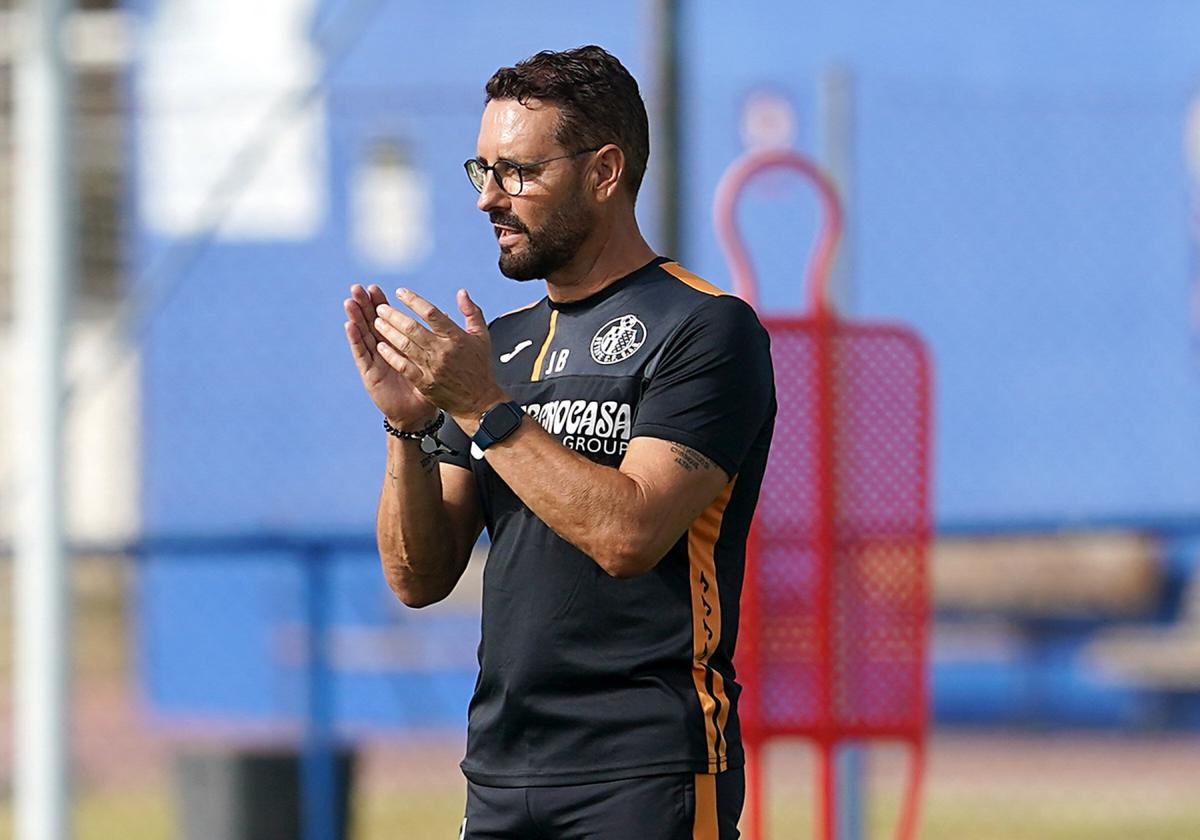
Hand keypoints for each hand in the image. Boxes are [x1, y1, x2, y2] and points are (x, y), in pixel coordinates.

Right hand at [343, 284, 437, 427]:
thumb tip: (445, 314)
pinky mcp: (370, 373)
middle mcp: (383, 349)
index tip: (376, 287)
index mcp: (398, 343)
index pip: (387, 318)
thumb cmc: (426, 387)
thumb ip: (437, 337)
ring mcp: (375, 360)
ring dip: (356, 317)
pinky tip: (349, 325)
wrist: (418, 413)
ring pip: (363, 334)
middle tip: (358, 288)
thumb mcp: (432, 360)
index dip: (380, 303)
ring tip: (350, 301)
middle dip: (364, 305)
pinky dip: (355, 339)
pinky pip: (362, 354)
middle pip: (371, 322)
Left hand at [372, 287, 505, 421]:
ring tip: (376, 323)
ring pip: (405, 345)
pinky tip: (381, 346)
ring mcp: (433, 367)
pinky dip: (390, 355)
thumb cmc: (479, 367)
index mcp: (456, 337)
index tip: (400, 293)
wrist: (479, 401)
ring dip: (388, 332)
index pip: (431, 313)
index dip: (413, 300)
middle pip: (413, 328)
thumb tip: (462, 292)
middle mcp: (443, 351)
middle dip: (393, 315)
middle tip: (381, 308)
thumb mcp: (482, 336)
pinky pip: (403, 366)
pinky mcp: (425, 383)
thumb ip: (472, 312)